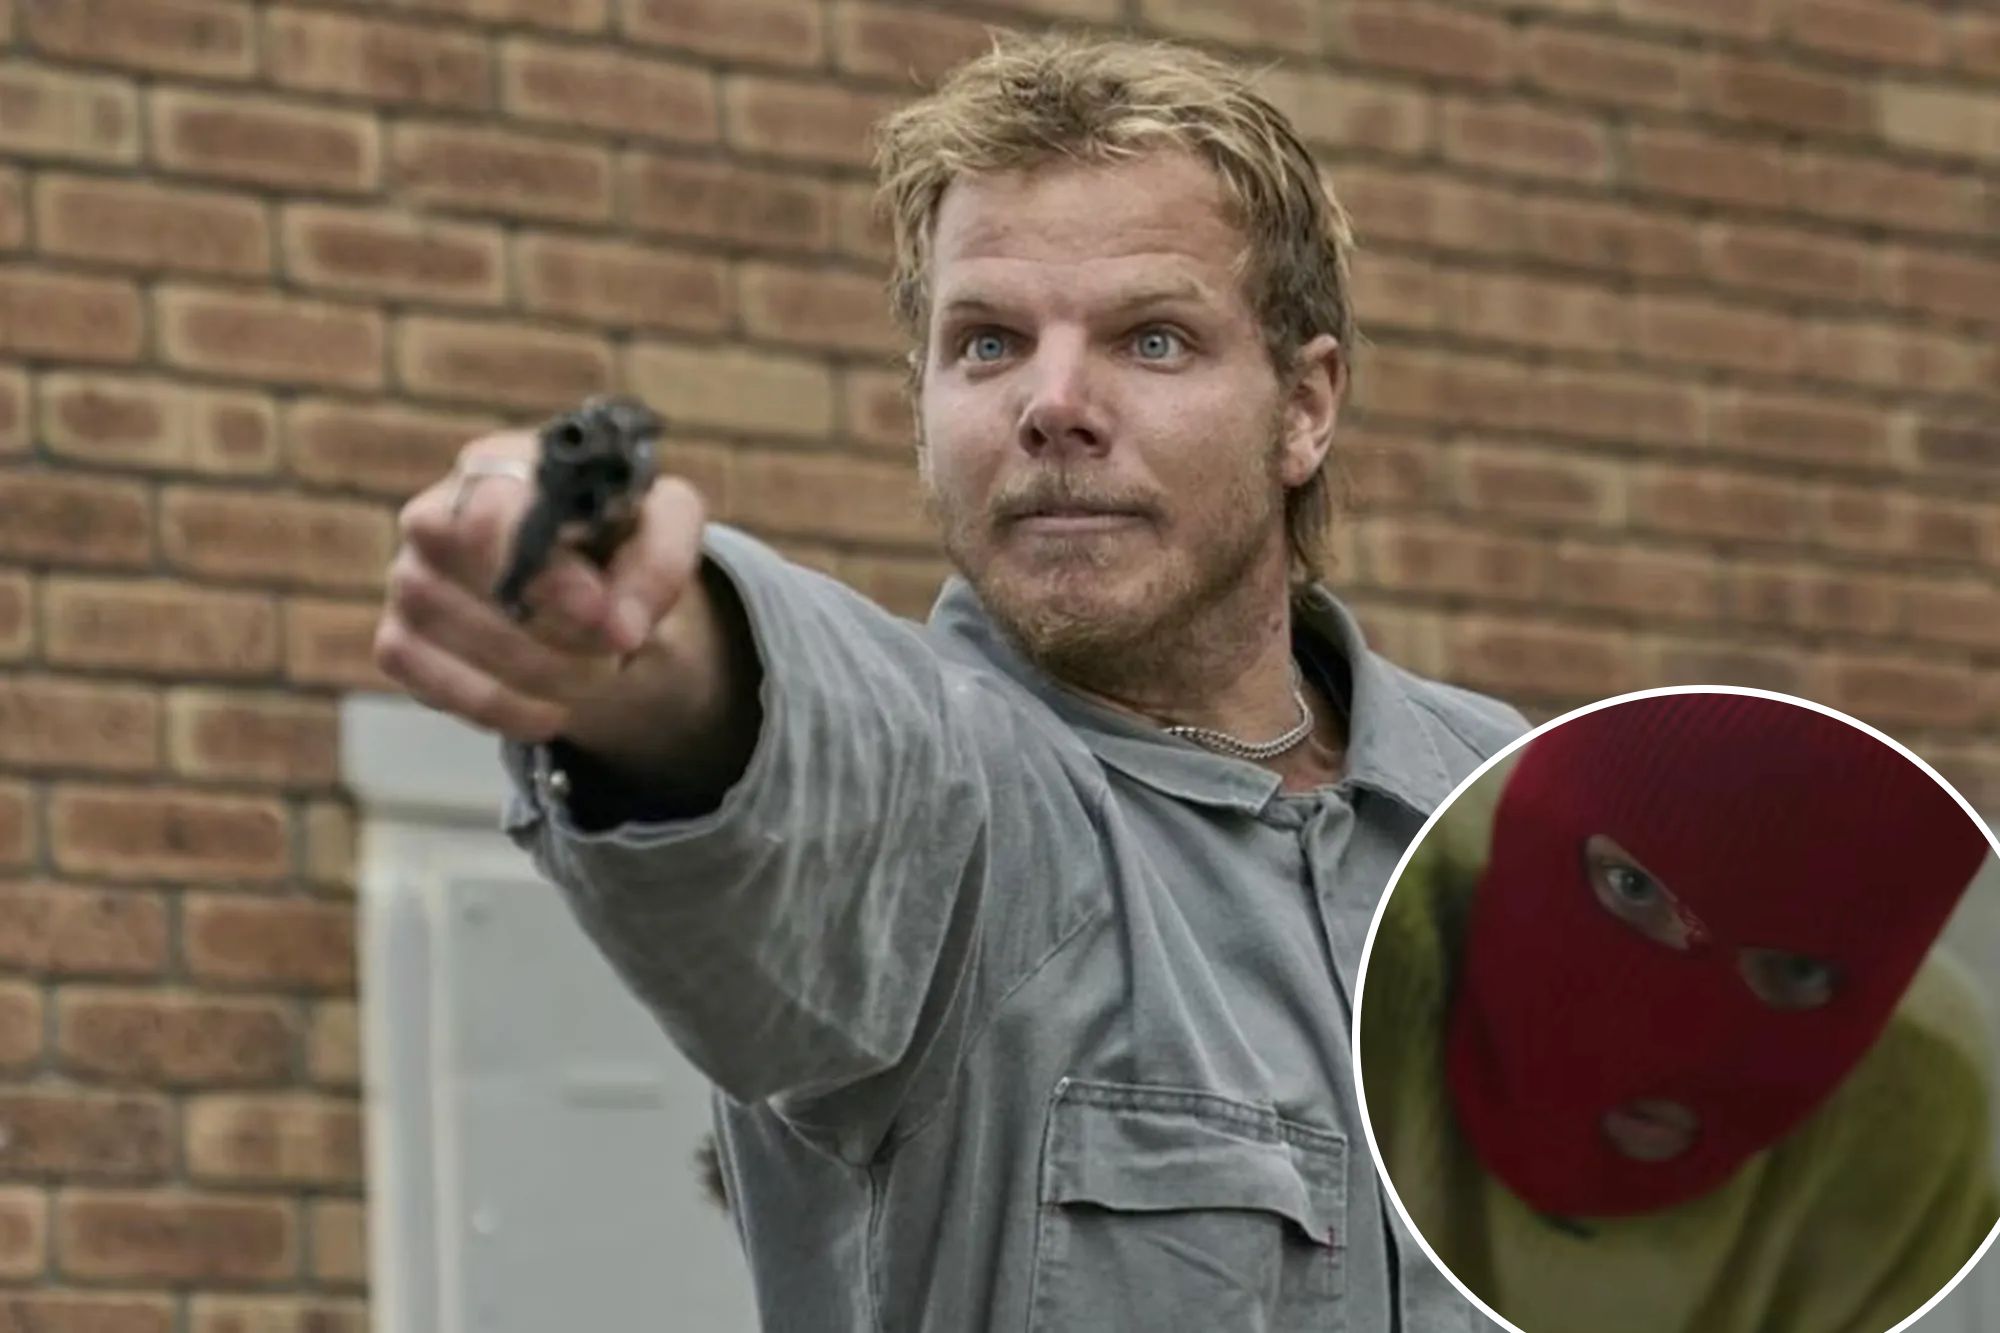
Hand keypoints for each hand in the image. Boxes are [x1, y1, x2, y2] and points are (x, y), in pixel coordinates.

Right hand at [373, 429, 707, 742]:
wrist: (583, 580)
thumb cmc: (613, 535)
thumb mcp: (664, 524)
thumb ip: (661, 558)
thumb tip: (622, 626)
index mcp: (499, 465)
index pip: (495, 511)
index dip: (548, 572)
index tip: (601, 613)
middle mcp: (435, 514)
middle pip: (482, 583)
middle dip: (563, 632)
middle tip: (616, 648)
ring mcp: (408, 579)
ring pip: (464, 640)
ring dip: (545, 673)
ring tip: (595, 670)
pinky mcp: (397, 641)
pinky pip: (438, 687)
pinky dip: (504, 708)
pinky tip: (550, 709)